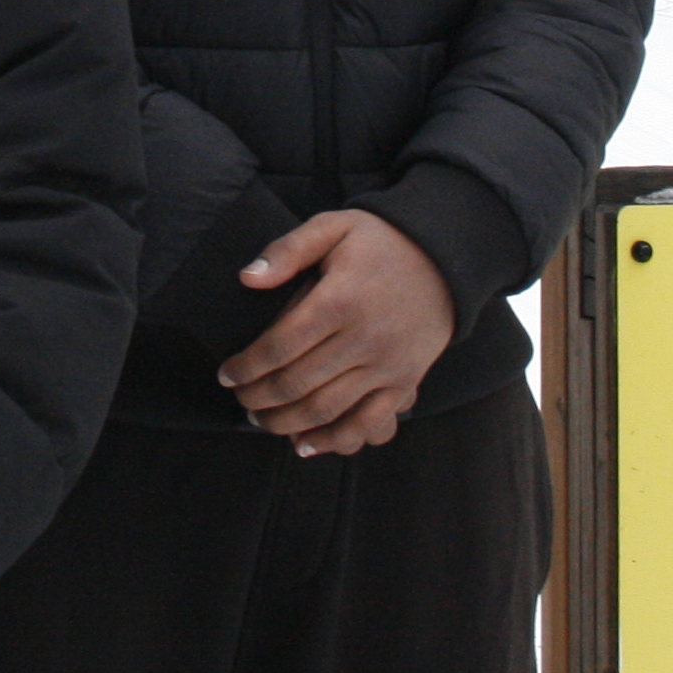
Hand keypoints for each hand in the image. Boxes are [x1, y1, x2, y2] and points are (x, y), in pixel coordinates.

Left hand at [221, 212, 453, 457]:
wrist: (445, 259)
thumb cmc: (381, 242)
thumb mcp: (333, 227)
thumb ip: (288, 250)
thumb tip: (247, 278)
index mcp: (340, 300)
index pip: (279, 346)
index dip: (246, 367)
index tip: (226, 375)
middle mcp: (363, 338)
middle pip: (297, 383)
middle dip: (259, 398)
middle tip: (240, 399)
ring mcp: (386, 365)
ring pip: (326, 409)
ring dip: (286, 423)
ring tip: (261, 420)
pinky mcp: (404, 382)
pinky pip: (368, 423)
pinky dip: (335, 440)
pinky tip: (306, 444)